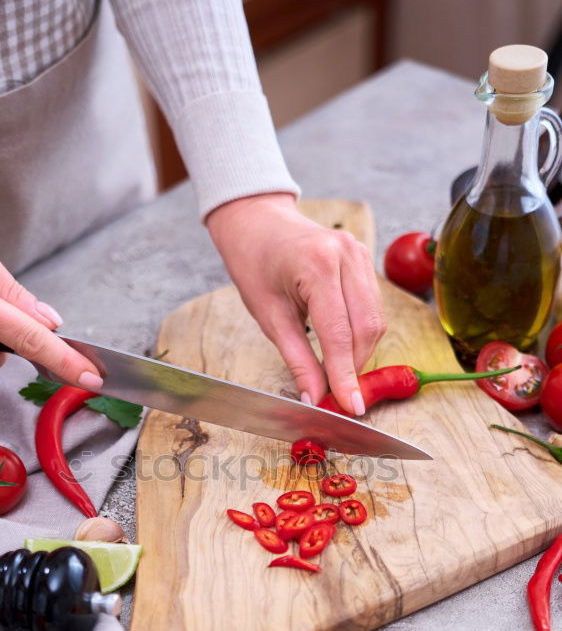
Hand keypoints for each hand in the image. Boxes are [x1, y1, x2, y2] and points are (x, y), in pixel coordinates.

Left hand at [206, 193, 385, 414]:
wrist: (258, 223)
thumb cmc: (256, 264)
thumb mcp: (270, 317)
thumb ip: (298, 360)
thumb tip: (314, 397)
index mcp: (317, 265)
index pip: (339, 334)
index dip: (345, 375)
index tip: (350, 407)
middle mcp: (347, 255)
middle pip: (366, 328)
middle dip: (355, 367)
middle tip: (340, 396)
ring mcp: (360, 254)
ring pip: (375, 320)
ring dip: (360, 353)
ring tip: (338, 374)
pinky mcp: (365, 259)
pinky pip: (373, 307)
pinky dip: (361, 334)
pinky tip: (342, 348)